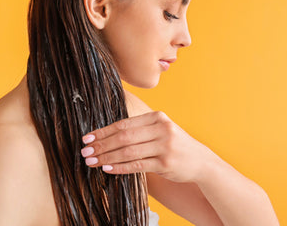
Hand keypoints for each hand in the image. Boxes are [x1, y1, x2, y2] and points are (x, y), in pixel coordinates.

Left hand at [80, 111, 211, 182]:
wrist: (201, 160)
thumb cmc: (175, 145)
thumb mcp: (162, 130)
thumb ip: (140, 129)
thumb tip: (108, 134)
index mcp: (158, 117)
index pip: (124, 123)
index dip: (104, 131)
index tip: (88, 137)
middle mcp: (162, 129)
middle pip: (124, 137)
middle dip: (101, 145)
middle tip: (85, 151)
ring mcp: (164, 146)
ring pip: (128, 151)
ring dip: (106, 157)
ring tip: (91, 161)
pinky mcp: (165, 163)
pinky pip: (137, 165)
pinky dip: (120, 167)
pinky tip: (107, 169)